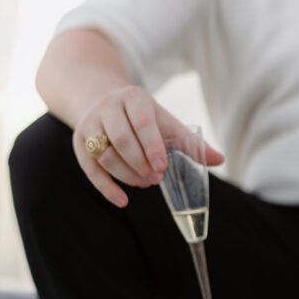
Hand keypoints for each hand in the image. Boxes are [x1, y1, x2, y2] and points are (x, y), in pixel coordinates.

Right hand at [72, 85, 223, 207]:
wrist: (103, 101)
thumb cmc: (143, 116)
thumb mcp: (165, 121)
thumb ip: (189, 142)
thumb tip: (219, 160)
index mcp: (133, 98)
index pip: (143, 123)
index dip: (153, 146)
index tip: (163, 167)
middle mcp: (108, 107)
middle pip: (121, 140)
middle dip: (140, 163)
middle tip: (156, 179)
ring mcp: (90, 124)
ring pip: (104, 155)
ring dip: (127, 175)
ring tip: (146, 183)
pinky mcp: (79, 143)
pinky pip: (90, 168)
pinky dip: (106, 187)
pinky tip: (122, 201)